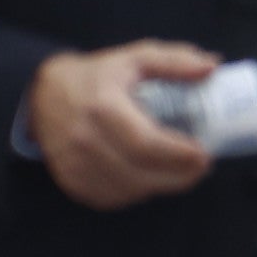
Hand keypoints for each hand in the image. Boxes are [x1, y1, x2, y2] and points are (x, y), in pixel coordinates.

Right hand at [26, 40, 219, 209]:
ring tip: (178, 171)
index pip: (146, 144)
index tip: (205, 154)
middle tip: (201, 167)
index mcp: (103, 108)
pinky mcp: (73, 184)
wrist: (43, 95)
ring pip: (130, 191)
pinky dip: (137, 192)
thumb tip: (212, 67)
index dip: (179, 155)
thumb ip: (175, 61)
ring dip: (160, 185)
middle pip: (141, 175)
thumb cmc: (96, 77)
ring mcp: (76, 167)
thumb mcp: (135, 58)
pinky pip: (113, 199)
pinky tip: (149, 177)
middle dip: (179, 176)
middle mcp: (86, 141)